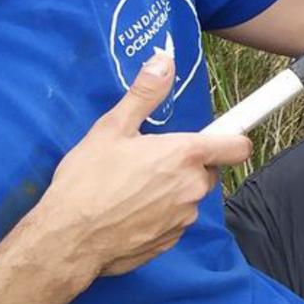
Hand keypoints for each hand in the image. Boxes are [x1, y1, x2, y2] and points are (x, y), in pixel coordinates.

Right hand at [30, 50, 251, 277]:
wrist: (67, 240)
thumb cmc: (87, 181)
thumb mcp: (112, 128)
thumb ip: (145, 94)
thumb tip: (165, 61)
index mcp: (185, 156)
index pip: (237, 147)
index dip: (232, 139)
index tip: (219, 135)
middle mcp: (192, 188)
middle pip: (208, 171)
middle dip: (188, 165)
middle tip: (151, 160)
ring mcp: (183, 219)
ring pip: (188, 197)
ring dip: (172, 191)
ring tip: (133, 187)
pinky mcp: (169, 243)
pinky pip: (174, 222)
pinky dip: (159, 215)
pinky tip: (129, 211)